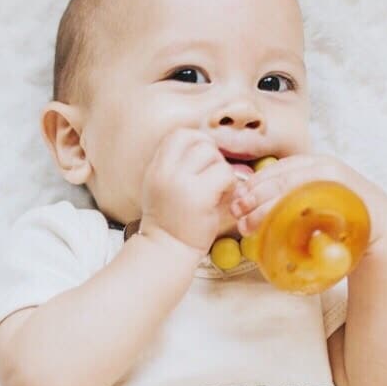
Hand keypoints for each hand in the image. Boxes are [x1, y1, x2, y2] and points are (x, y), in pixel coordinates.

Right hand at [139, 129, 242, 253]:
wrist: (165, 251)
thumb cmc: (170, 221)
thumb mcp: (161, 187)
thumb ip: (175, 166)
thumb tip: (206, 145)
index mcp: (156, 167)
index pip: (179, 134)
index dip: (197, 141)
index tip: (203, 161)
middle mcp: (165, 171)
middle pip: (199, 141)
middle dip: (212, 155)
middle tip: (213, 177)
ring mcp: (181, 183)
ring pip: (213, 155)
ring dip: (222, 169)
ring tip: (218, 189)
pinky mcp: (199, 196)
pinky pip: (224, 173)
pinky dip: (229, 184)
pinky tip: (223, 197)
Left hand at [229, 154, 386, 241]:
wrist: (380, 228)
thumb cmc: (338, 219)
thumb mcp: (310, 201)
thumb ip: (287, 198)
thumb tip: (247, 207)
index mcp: (313, 164)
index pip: (277, 169)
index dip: (253, 184)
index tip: (236, 199)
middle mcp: (323, 168)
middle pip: (280, 179)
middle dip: (254, 197)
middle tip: (236, 213)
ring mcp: (335, 182)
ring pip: (292, 192)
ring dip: (265, 210)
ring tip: (247, 225)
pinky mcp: (345, 200)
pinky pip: (312, 208)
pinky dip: (290, 219)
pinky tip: (275, 230)